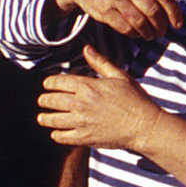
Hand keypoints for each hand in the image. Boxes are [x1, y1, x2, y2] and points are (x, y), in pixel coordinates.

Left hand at [39, 46, 162, 152]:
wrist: (143, 125)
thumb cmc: (135, 99)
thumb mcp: (119, 76)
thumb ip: (100, 62)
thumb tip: (86, 48)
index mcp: (87, 86)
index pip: (57, 82)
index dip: (49, 83)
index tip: (47, 85)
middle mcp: (80, 103)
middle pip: (51, 100)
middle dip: (44, 100)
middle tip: (42, 101)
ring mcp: (81, 122)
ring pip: (53, 119)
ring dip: (45, 118)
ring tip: (42, 118)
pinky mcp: (84, 138)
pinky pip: (62, 137)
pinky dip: (56, 135)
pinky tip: (56, 133)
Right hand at [52, 0, 181, 40]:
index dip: (174, 12)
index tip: (178, 23)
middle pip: (153, 10)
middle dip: (161, 25)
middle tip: (163, 31)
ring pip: (139, 21)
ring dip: (148, 32)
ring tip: (151, 35)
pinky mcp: (104, 11)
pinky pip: (124, 27)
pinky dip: (134, 34)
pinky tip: (137, 34)